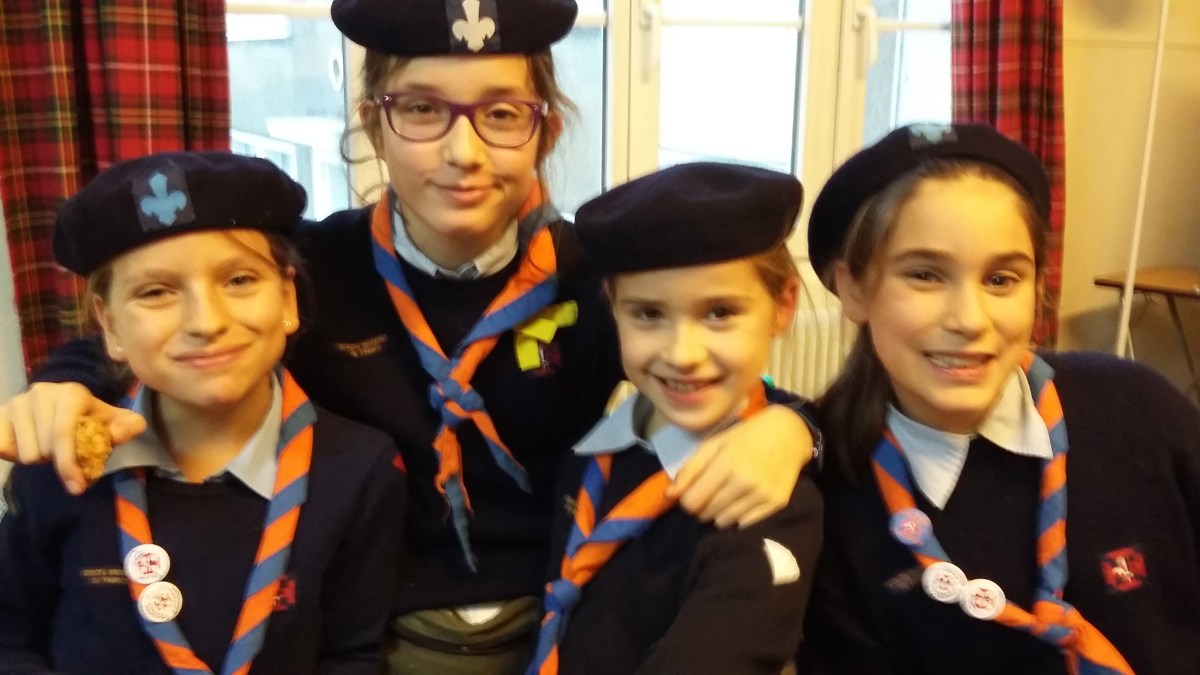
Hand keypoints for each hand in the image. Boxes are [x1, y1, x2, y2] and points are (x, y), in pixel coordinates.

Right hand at [0, 382, 145, 494]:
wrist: (63, 404)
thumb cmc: (91, 417)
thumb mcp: (117, 421)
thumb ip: (129, 426)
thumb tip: (116, 436)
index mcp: (70, 393)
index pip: (62, 434)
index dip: (68, 464)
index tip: (77, 488)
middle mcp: (41, 393)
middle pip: (43, 449)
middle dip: (56, 460)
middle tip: (64, 453)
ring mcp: (17, 402)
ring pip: (24, 454)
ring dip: (38, 458)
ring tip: (47, 446)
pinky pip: (1, 447)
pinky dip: (13, 455)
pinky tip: (26, 445)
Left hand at [668, 405, 812, 528]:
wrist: (788, 435)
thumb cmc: (745, 437)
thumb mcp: (713, 445)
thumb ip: (689, 469)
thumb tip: (668, 496)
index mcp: (725, 464)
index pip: (692, 501)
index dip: (686, 500)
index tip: (692, 492)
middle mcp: (745, 482)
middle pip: (707, 513)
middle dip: (702, 506)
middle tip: (710, 492)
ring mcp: (762, 495)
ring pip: (724, 521)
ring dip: (719, 513)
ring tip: (726, 496)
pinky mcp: (776, 504)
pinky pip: (745, 524)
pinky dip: (738, 516)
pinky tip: (742, 500)